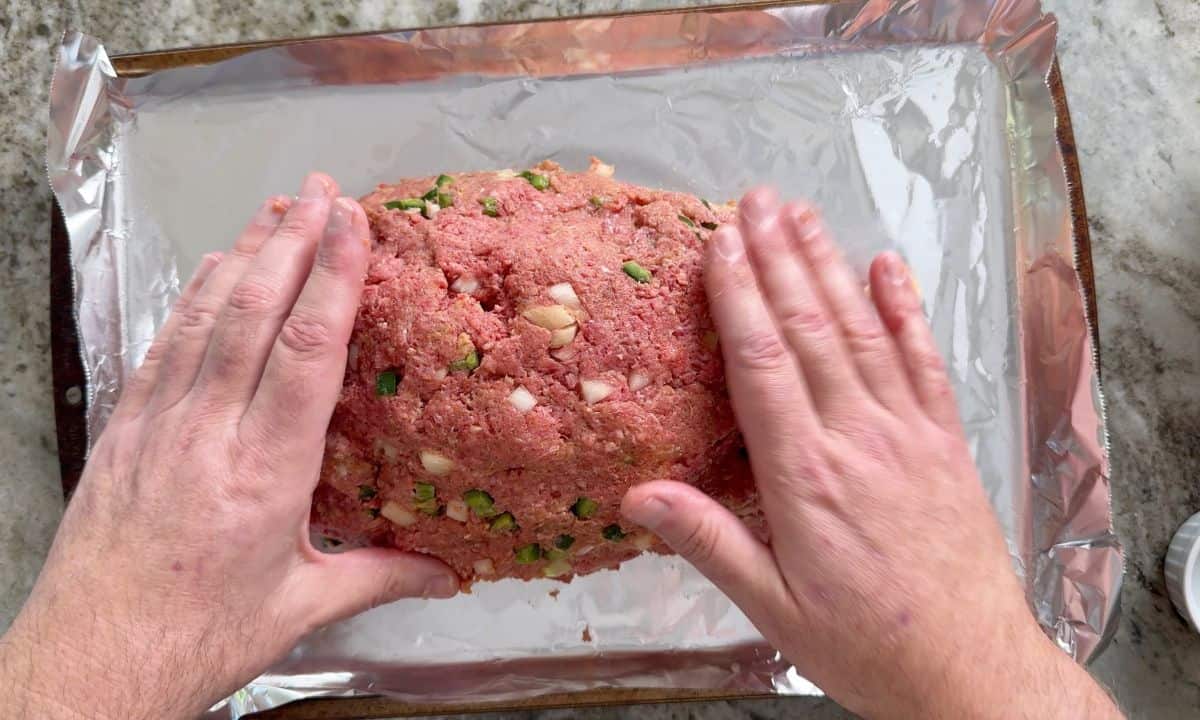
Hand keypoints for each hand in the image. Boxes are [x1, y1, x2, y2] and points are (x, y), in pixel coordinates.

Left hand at [0, 173, 458, 719]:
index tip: (352, 226)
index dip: (332, 280)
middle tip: (322, 190)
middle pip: (252, 314)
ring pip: (205, 317)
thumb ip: (378, 577)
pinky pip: (164, 345)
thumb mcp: (299, 609)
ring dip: (243, 254)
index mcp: (264, 473)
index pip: (304, 353)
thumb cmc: (196, 636)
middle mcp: (208, 433)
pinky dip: (192, 297)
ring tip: (276, 207)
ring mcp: (159, 424)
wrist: (92, 660)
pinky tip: (213, 268)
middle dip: (291, 242)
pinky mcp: (125, 429)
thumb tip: (448, 574)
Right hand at [621, 189, 1121, 718]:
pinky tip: (890, 268)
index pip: (763, 367)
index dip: (739, 298)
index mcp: (806, 479)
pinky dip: (908, 311)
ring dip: (832, 268)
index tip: (721, 244)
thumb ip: (708, 543)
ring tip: (805, 215)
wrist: (970, 670)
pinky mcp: (946, 444)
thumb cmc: (865, 644)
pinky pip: (925, 363)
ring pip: (865, 333)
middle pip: (813, 332)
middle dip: (780, 260)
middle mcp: (859, 440)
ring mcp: (909, 436)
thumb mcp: (772, 610)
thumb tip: (638, 495)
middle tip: (757, 201)